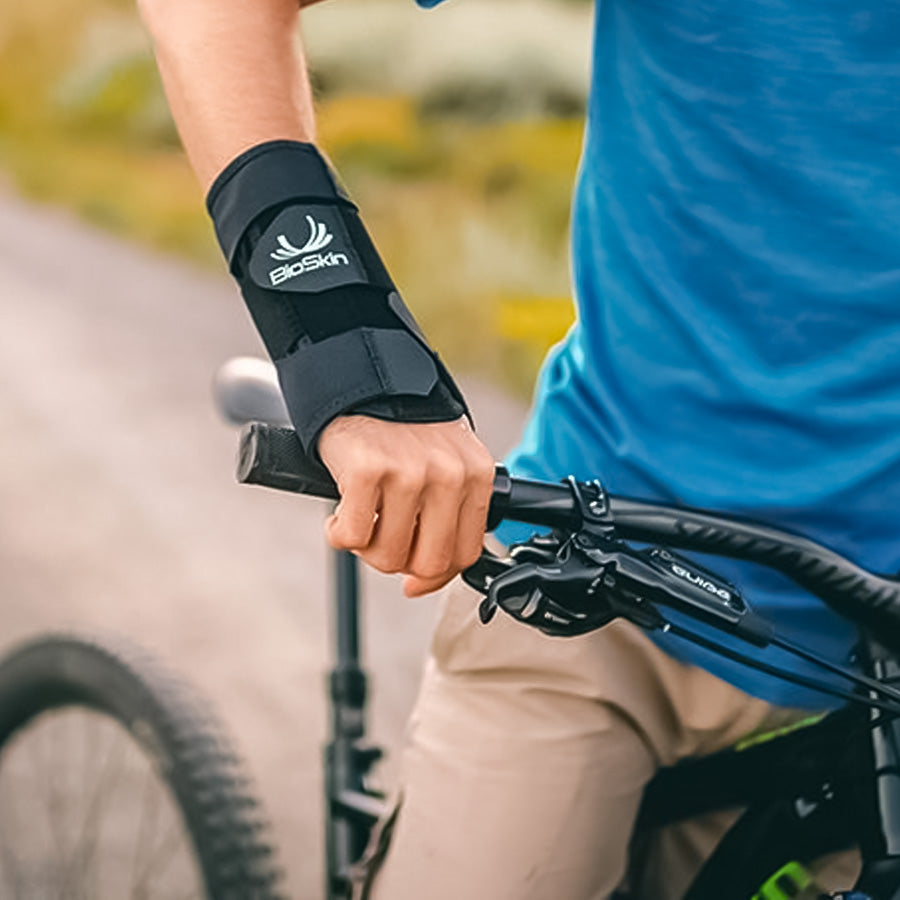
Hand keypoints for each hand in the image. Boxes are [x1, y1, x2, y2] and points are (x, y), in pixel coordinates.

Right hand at [318, 415, 494, 596]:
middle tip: (382, 540)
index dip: (434, 577)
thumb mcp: (447, 465)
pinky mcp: (369, 470)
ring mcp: (410, 471)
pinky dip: (340, 533)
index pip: (466, 554)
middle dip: (399, 563)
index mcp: (477, 475)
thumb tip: (424, 581)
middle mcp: (449, 473)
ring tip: (362, 518)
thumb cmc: (404, 433)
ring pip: (389, 555)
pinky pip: (353, 537)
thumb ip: (450, 515)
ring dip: (367, 548)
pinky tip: (343, 511)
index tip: (413, 580)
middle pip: (428, 562)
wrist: (363, 385)